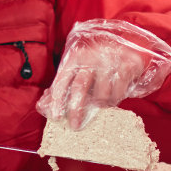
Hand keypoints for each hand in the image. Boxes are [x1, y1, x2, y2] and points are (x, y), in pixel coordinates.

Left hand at [36, 19, 170, 129]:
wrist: (127, 45)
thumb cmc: (98, 62)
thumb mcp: (79, 68)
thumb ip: (62, 85)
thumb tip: (43, 105)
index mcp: (75, 58)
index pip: (62, 80)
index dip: (57, 100)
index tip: (56, 116)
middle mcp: (91, 58)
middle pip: (80, 86)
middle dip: (76, 109)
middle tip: (75, 125)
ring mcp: (109, 61)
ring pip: (101, 94)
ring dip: (101, 105)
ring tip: (101, 105)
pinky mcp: (125, 66)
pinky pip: (118, 92)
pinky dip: (115, 99)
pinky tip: (113, 97)